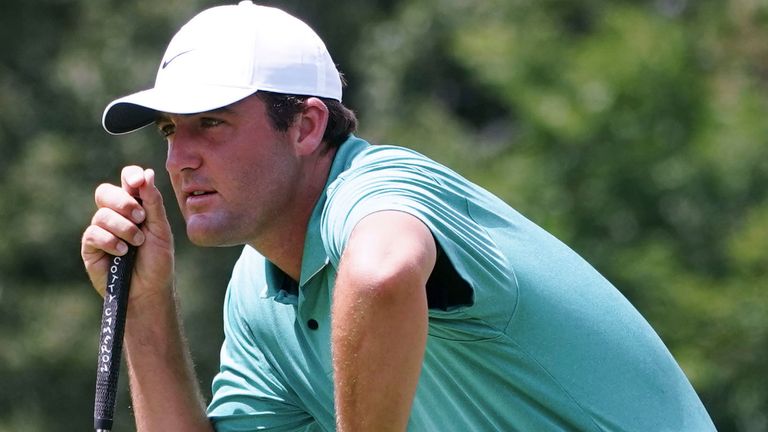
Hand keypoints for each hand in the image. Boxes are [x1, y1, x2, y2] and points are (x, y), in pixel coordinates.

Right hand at [81, 166, 173, 304]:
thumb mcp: (161, 230)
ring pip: (101, 214)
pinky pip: (93, 234)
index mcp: (134, 206)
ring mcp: (101, 230)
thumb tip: (147, 174)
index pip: (127, 181)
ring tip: (137, 243)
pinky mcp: (90, 248)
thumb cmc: (158, 261)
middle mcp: (114, 215)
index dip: (130, 176)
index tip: (138, 182)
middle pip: (105, 192)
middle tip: (141, 217)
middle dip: (123, 202)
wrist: (149, 290)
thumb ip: (153, 203)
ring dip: (124, 228)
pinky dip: (110, 241)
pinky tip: (123, 252)